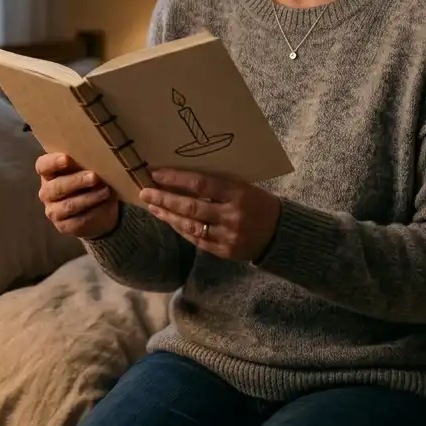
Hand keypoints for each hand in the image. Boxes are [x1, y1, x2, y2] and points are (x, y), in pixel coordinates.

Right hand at [35, 152, 119, 238]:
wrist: (97, 210)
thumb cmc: (89, 182)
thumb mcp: (87, 169)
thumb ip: (86, 163)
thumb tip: (98, 158)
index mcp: (48, 173)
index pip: (43, 166)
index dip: (53, 162)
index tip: (67, 158)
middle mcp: (47, 192)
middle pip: (57, 186)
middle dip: (77, 181)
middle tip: (95, 177)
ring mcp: (54, 211)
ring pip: (69, 205)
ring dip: (89, 198)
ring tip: (105, 191)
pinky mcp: (64, 226)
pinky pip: (78, 221)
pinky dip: (94, 212)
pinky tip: (105, 205)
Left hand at [141, 168, 279, 261]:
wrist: (280, 233)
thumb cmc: (258, 203)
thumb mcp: (243, 186)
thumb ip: (218, 184)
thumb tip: (182, 177)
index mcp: (238, 193)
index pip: (201, 183)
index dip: (176, 178)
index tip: (156, 174)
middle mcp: (232, 215)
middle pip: (191, 206)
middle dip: (165, 199)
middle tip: (145, 192)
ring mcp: (228, 235)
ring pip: (190, 225)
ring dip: (168, 216)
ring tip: (152, 207)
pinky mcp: (224, 251)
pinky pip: (197, 239)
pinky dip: (181, 229)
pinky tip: (169, 220)